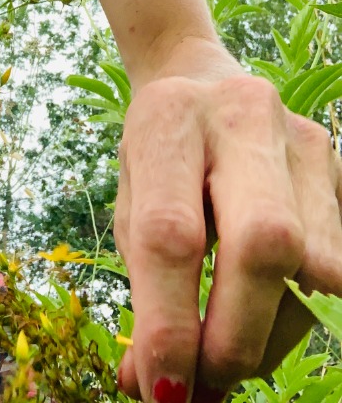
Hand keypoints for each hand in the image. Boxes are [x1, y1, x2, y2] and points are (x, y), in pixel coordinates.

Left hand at [114, 72, 341, 402]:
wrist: (198, 80)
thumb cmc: (158, 153)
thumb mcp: (130, 201)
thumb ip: (143, 288)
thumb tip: (157, 388)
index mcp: (170, 118)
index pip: (171, 233)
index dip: (168, 324)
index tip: (161, 389)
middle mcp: (243, 116)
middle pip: (264, 243)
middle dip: (237, 334)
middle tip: (205, 380)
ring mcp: (303, 141)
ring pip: (314, 266)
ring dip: (270, 335)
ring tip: (228, 351)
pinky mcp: (339, 167)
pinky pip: (337, 264)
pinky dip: (297, 309)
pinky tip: (263, 310)